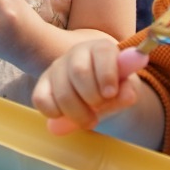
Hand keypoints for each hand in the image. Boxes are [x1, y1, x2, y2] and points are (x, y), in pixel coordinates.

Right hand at [32, 36, 148, 134]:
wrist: (95, 94)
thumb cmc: (111, 88)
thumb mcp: (124, 90)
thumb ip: (127, 91)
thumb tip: (128, 95)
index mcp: (101, 48)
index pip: (103, 53)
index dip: (106, 74)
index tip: (110, 93)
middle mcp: (76, 53)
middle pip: (79, 71)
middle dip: (92, 96)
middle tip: (100, 109)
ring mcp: (57, 68)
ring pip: (62, 91)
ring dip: (77, 112)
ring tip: (90, 121)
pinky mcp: (42, 84)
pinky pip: (41, 99)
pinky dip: (54, 113)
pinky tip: (66, 117)